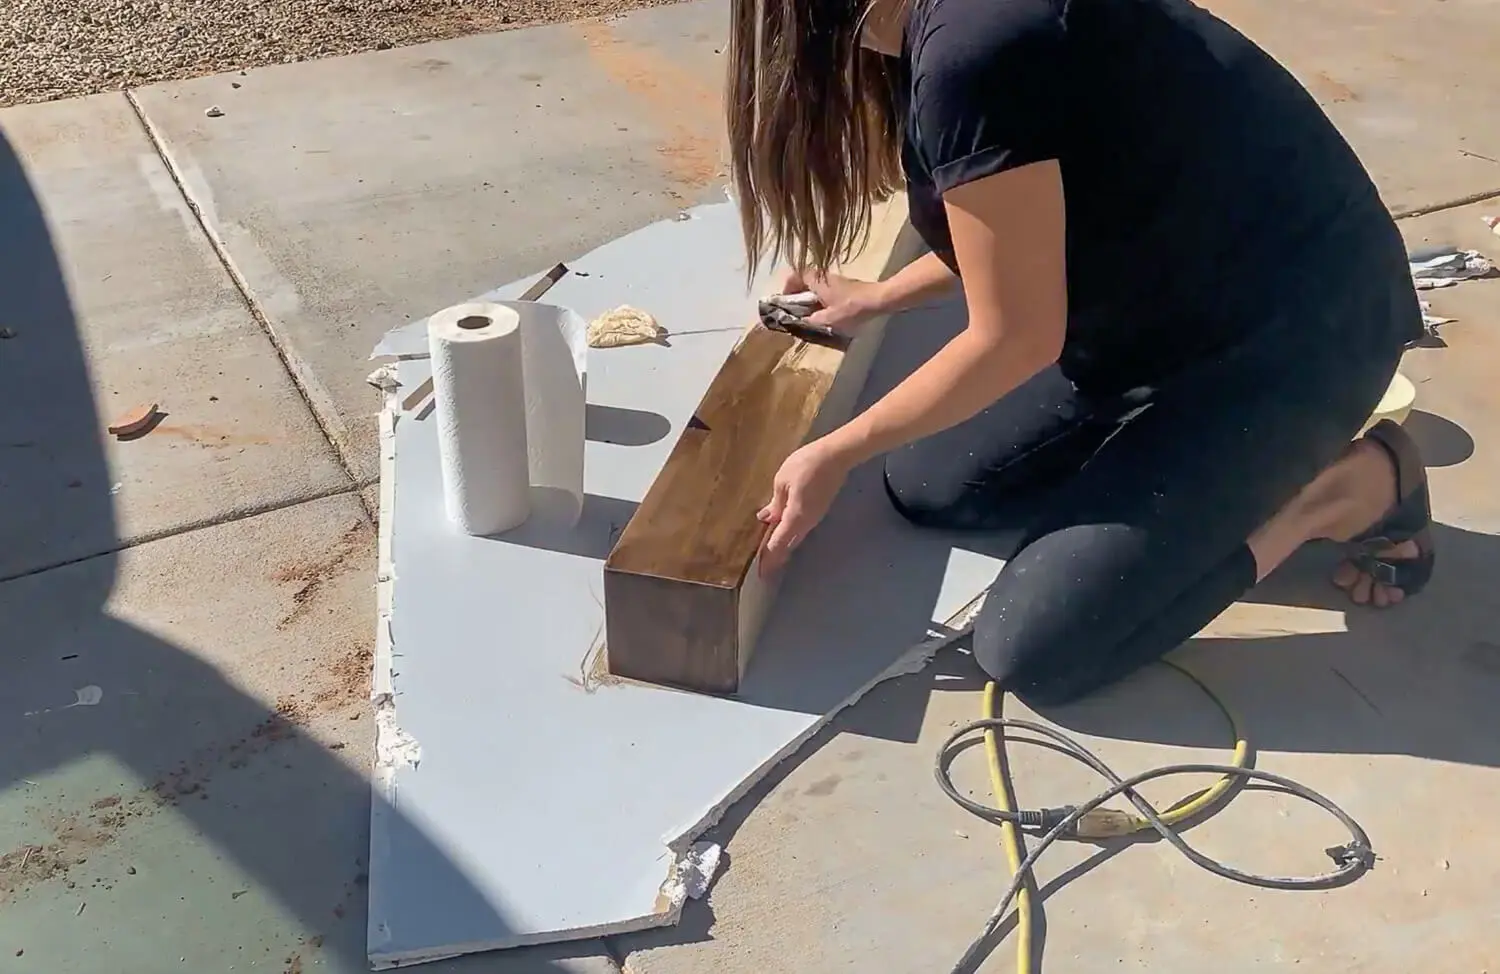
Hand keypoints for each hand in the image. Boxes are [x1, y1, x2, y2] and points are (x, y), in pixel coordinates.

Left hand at [756, 439, 853, 577]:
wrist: (836, 456)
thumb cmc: (806, 465)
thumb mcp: (782, 481)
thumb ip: (775, 503)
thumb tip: (766, 518)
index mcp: (795, 518)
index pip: (779, 544)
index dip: (769, 558)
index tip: (761, 574)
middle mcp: (806, 523)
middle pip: (789, 545)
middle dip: (776, 557)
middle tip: (764, 568)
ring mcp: (815, 517)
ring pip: (796, 538)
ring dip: (783, 546)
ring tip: (770, 553)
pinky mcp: (818, 510)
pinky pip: (801, 528)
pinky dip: (790, 535)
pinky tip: (782, 532)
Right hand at [779, 267, 885, 334]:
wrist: (878, 300)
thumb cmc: (852, 308)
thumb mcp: (829, 319)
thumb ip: (812, 320)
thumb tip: (801, 322)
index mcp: (816, 280)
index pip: (794, 275)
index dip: (787, 287)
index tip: (785, 301)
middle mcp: (823, 276)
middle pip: (803, 280)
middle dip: (797, 294)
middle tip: (795, 310)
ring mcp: (834, 280)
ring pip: (814, 285)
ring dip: (809, 297)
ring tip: (809, 314)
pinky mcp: (843, 285)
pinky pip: (824, 289)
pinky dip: (819, 298)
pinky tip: (824, 312)